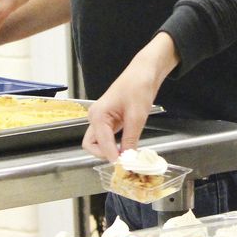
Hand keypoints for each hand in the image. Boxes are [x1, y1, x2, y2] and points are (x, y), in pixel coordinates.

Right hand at [82, 33, 179, 161]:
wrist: (145, 71)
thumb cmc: (139, 87)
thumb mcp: (137, 116)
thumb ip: (131, 139)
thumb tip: (128, 158)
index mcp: (97, 115)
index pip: (100, 144)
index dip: (111, 156)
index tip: (124, 166)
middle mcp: (95, 117)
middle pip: (92, 146)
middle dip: (105, 155)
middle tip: (123, 160)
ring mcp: (101, 119)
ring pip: (99, 143)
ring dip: (110, 151)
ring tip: (127, 155)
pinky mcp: (109, 120)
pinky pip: (108, 137)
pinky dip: (115, 145)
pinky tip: (128, 147)